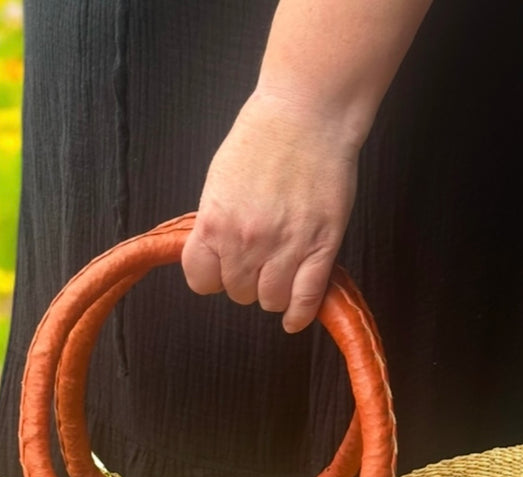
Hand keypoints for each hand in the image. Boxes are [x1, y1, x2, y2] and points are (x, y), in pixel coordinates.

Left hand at [181, 91, 360, 332]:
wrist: (307, 114)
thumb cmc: (262, 137)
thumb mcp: (220, 181)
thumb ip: (216, 222)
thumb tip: (217, 253)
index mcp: (215, 224)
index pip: (201, 281)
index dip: (212, 276)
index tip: (221, 269)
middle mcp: (246, 243)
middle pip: (238, 293)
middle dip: (245, 281)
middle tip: (257, 260)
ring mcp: (285, 248)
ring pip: (270, 301)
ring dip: (273, 293)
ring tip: (280, 274)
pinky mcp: (321, 248)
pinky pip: (306, 299)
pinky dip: (299, 314)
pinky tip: (294, 316)